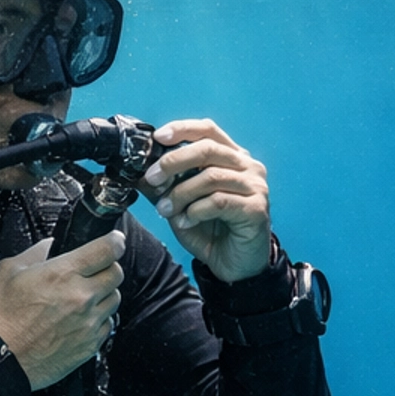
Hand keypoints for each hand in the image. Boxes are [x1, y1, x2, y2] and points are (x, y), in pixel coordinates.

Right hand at [0, 231, 124, 390]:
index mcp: (63, 274)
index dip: (114, 242)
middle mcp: (82, 297)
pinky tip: (79, 320)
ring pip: (115, 299)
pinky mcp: (90, 345)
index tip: (113, 242)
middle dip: (107, 267)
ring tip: (82, 298)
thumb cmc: (0, 319)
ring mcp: (88, 323)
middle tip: (92, 271)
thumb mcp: (8, 271)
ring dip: (103, 294)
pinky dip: (98, 319)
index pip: (108, 249)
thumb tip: (51, 245)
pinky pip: (108, 324)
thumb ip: (36, 253)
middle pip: (117, 273)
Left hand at [141, 119, 271, 283]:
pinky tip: (186, 221)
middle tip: (152, 178)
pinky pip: (219, 201)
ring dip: (181, 193)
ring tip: (165, 209)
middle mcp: (247, 166)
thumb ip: (164, 186)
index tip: (158, 138)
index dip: (182, 129)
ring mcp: (255, 186)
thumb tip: (137, 171)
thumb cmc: (211, 231)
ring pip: (211, 177)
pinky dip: (195, 211)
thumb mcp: (180, 204)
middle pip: (207, 149)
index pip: (208, 130)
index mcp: (231, 157)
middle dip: (173, 162)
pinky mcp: (256, 208)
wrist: (234, 266)